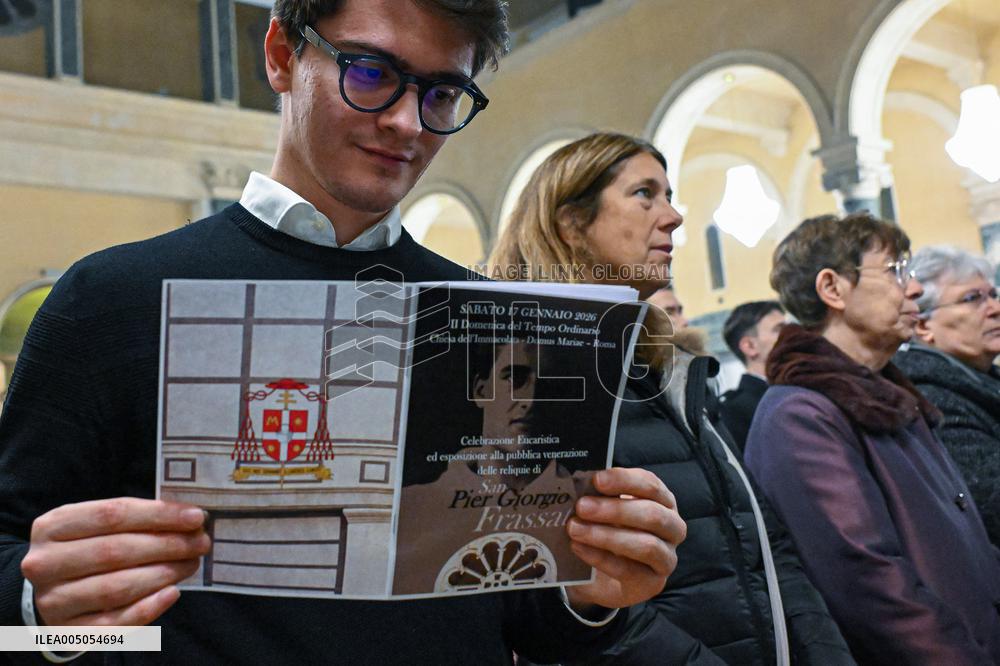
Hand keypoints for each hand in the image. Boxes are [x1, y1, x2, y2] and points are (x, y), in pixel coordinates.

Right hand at [21, 498, 211, 625]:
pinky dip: (147, 609)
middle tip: (200, 543)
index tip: (195, 517)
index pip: (112, 514)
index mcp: (53, 526)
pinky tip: (172, 593)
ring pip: (116, 588)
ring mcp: (52, 600)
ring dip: (162, 575)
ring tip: (190, 564)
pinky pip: (113, 623)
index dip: (159, 515)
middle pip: (116, 551)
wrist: (47, 587)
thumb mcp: (95, 524)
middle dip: (167, 545)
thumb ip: (135, 519)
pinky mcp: (67, 631)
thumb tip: (189, 520)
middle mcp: (45, 563)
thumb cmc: (83, 546)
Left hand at [564, 467, 684, 613]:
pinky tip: (578, 548)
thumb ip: (599, 497)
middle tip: (581, 506)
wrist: (607, 575)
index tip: (597, 479)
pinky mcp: (653, 582)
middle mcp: (672, 526)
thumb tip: (578, 485)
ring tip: (575, 529)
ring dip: (607, 536)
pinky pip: (629, 570)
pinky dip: (600, 558)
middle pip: (652, 514)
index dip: (624, 480)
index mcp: (663, 499)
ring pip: (646, 545)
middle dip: (615, 510)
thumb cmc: (610, 530)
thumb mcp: (607, 510)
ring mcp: (666, 556)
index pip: (650, 484)